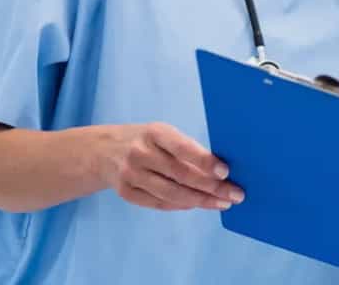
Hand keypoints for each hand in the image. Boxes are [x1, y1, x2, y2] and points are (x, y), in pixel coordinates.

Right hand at [99, 122, 242, 210]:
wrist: (103, 150)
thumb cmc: (146, 140)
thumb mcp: (162, 133)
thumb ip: (186, 148)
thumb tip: (219, 170)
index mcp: (154, 133)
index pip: (182, 148)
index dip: (205, 161)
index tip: (226, 171)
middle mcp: (140, 153)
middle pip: (180, 175)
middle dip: (212, 187)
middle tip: (235, 194)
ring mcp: (131, 175)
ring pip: (171, 194)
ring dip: (201, 201)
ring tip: (223, 203)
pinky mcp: (126, 193)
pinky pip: (159, 204)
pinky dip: (182, 206)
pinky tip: (199, 204)